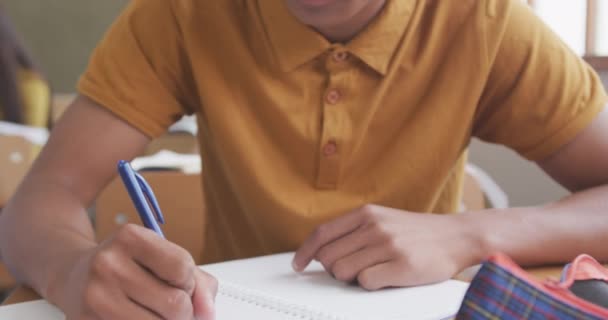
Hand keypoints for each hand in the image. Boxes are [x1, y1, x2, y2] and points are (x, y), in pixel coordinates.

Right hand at [49, 224, 216, 319]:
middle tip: (169, 305)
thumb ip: (197, 281)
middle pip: (175, 304)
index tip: (179, 283)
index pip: (182, 268)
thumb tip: (208, 313)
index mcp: (130, 238)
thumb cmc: (127, 266)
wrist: (72, 274)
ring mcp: (95, 295)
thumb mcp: (161, 257)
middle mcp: (108, 263)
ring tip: (153, 312)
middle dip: (182, 311)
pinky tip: (137, 317)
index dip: (189, 283)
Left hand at [292, 205, 480, 289]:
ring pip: (343, 272)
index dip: (305, 252)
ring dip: (353, 278)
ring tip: (373, 271)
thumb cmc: (417, 232)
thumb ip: (354, 230)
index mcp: (366, 214)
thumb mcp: (383, 219)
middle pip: (329, 258)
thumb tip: (321, 251)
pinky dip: (371, 285)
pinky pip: (365, 283)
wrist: (457, 236)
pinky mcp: (401, 265)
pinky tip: (386, 277)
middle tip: (354, 269)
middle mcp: (374, 227)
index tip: (298, 265)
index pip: (322, 234)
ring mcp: (388, 245)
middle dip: (335, 269)